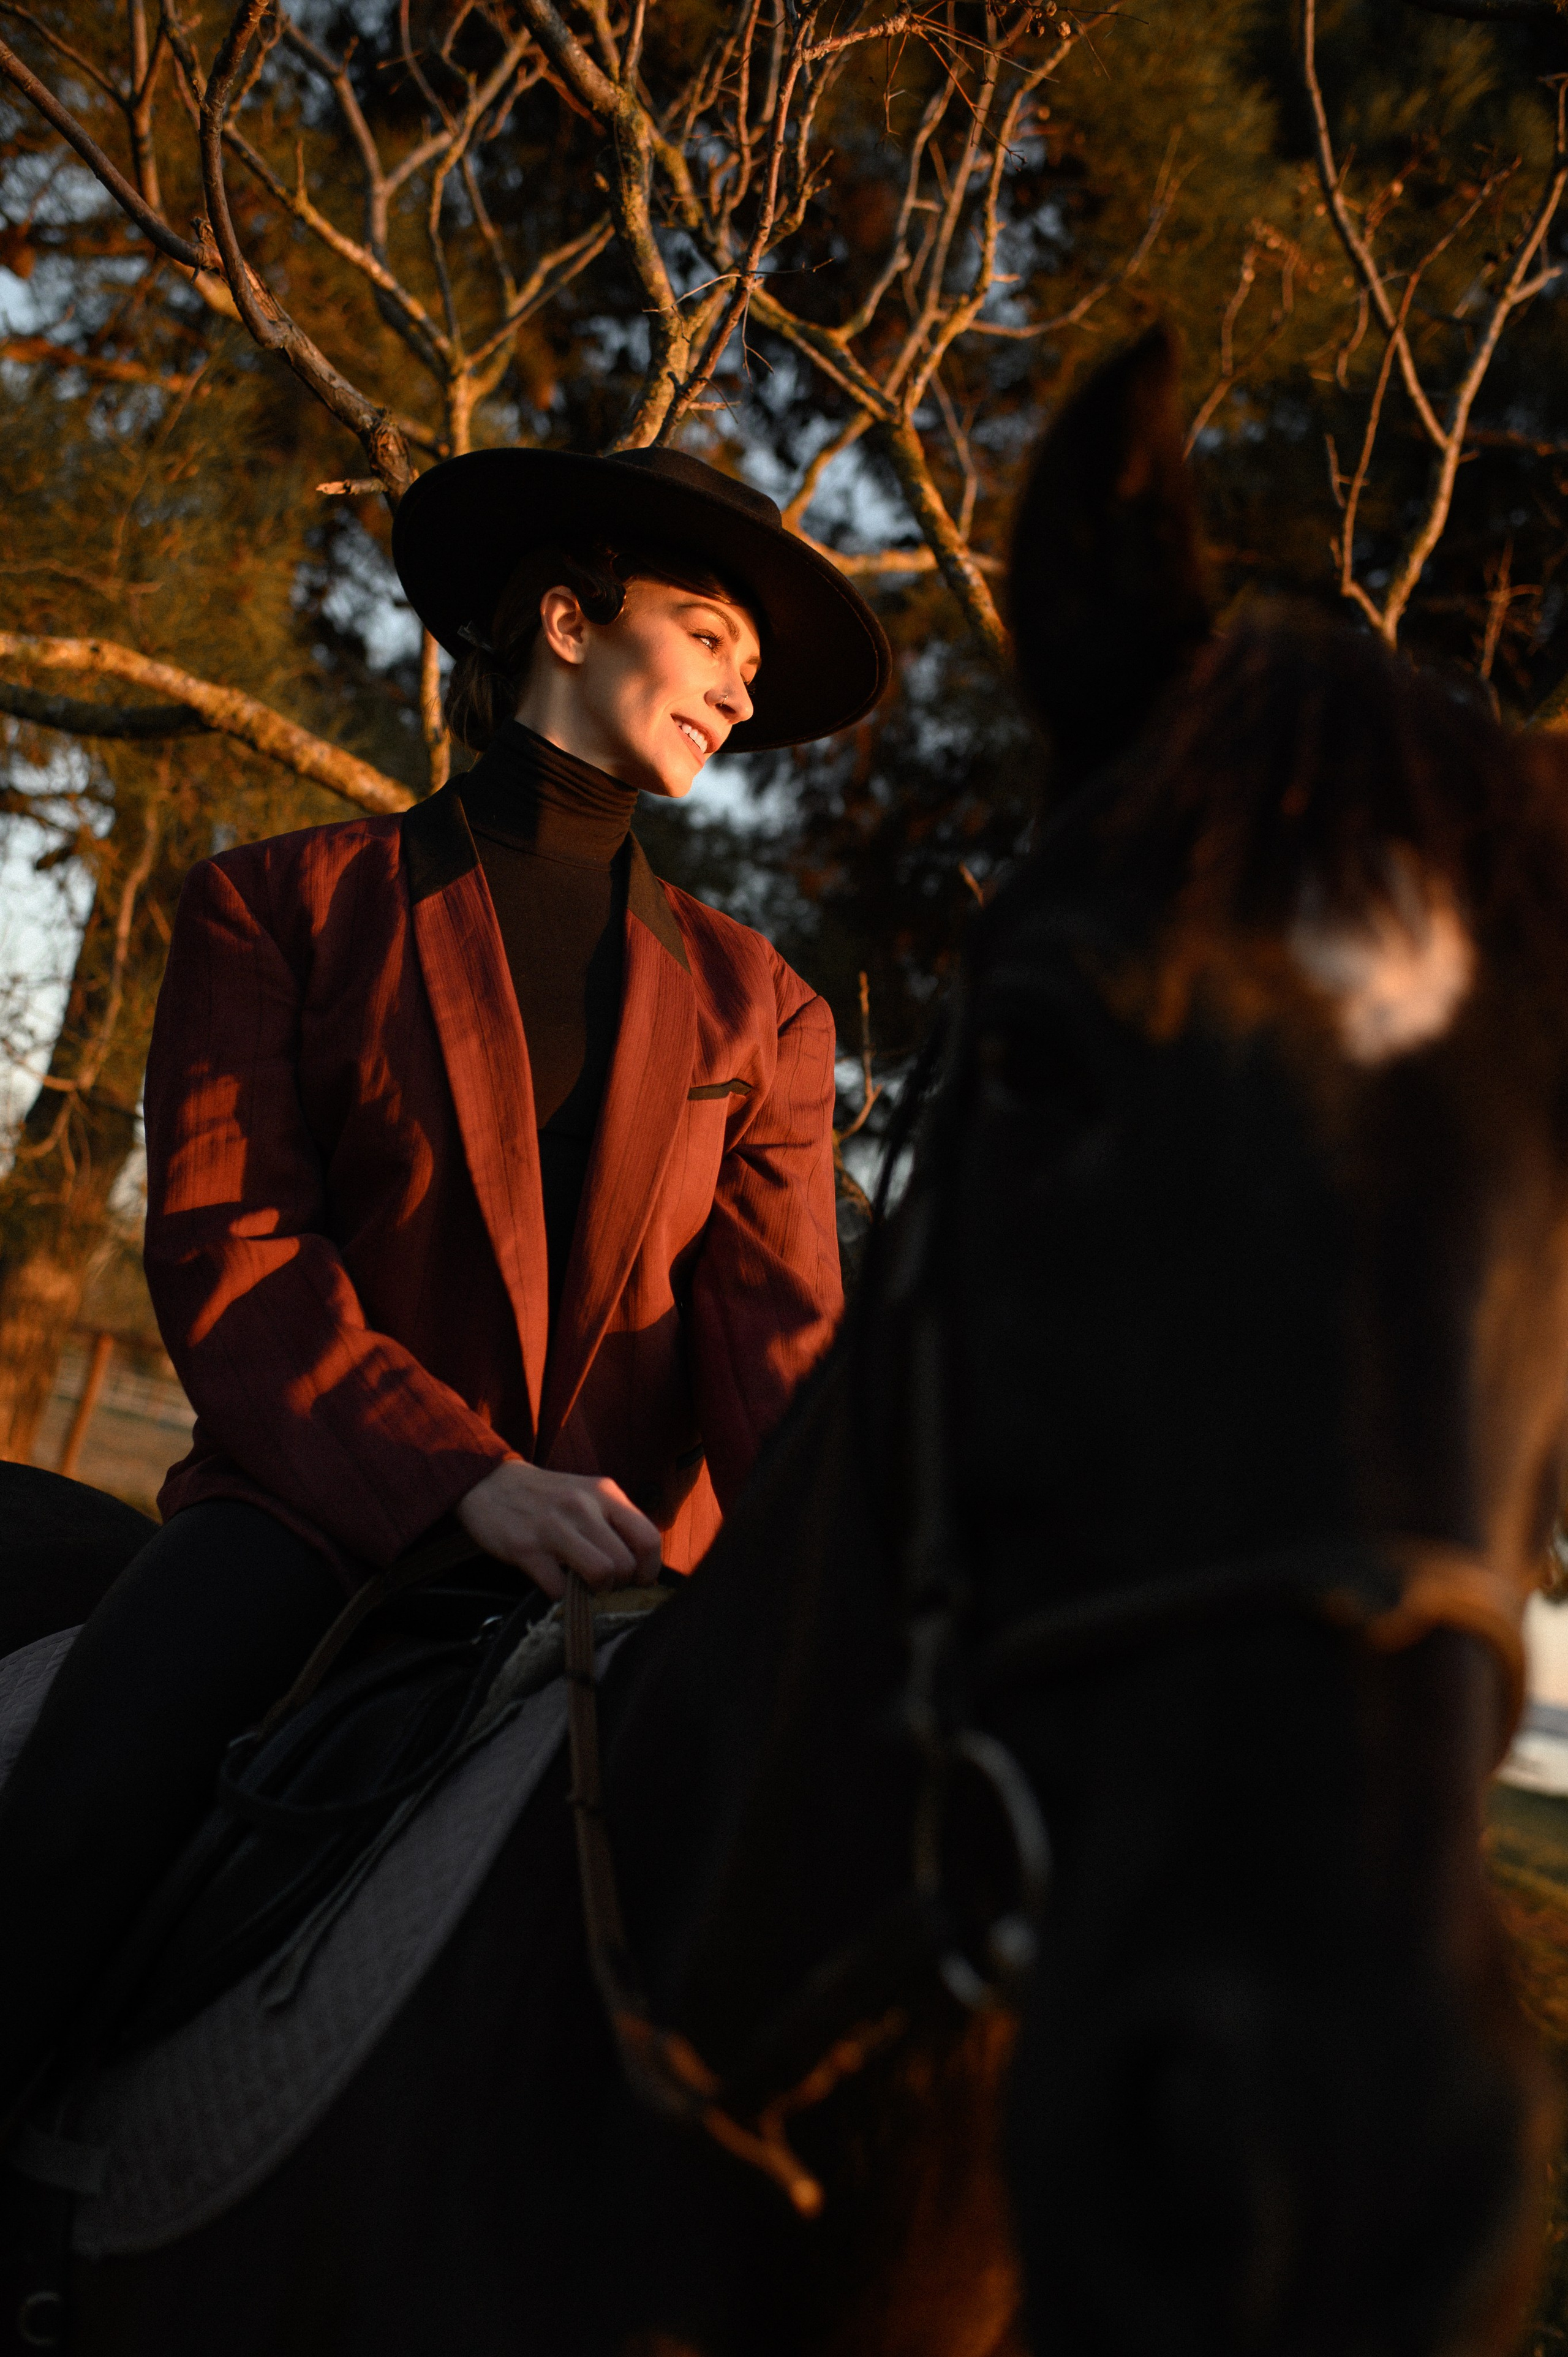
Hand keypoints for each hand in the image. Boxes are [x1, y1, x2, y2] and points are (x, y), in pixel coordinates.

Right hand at [456, 1458, 661, 1598]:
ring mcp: (554, 1528)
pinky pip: (559, 1588)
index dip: (649, 1569)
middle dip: (620, 1585)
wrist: (490, 1482)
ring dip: (595, 1592)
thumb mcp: (588, 1493)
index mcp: (604, 1493)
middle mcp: (583, 1507)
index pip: (648, 1538)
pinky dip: (562, 1597)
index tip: (639, 1581)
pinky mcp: (526, 1549)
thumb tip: (642, 1564)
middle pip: (626, 1564)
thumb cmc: (547, 1496)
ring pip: (600, 1575)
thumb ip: (615, 1521)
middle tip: (606, 1585)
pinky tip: (556, 1585)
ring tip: (584, 1588)